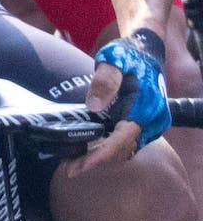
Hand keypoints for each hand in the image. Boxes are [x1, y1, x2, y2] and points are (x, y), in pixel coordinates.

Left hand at [71, 29, 170, 174]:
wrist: (144, 52)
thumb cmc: (127, 55)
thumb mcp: (113, 61)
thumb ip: (105, 82)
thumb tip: (94, 106)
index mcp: (145, 109)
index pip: (121, 140)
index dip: (99, 156)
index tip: (79, 167)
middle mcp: (151, 122)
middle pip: (122, 150)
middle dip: (95, 161)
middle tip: (68, 169)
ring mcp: (148, 125)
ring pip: (124, 150)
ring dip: (100, 158)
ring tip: (73, 163)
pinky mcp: (142, 125)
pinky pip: (125, 144)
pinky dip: (107, 150)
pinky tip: (87, 151)